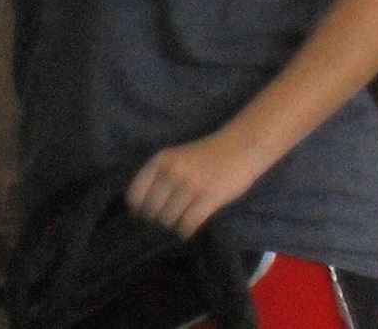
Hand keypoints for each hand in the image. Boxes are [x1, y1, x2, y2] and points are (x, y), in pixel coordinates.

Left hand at [126, 129, 266, 240]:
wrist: (242, 146)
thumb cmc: (207, 154)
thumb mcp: (177, 157)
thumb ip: (159, 176)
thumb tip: (140, 210)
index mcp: (161, 160)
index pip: (135, 195)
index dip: (139, 209)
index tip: (148, 213)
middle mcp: (172, 171)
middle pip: (151, 212)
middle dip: (158, 220)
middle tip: (168, 219)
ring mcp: (191, 185)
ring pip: (168, 220)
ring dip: (173, 225)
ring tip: (181, 220)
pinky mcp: (209, 197)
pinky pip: (188, 225)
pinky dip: (186, 230)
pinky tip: (190, 226)